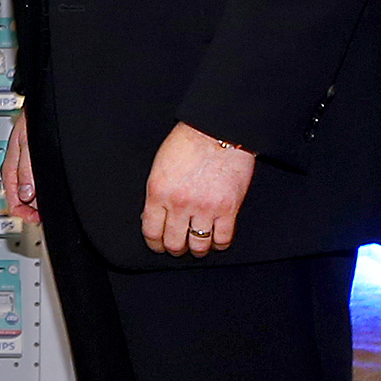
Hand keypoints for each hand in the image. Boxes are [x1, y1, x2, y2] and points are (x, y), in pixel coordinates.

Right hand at [2, 110, 39, 224]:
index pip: (12, 202)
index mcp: (10, 170)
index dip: (25, 214)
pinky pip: (36, 184)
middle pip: (21, 201)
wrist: (39, 108)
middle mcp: (16, 171)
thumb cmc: (32, 119)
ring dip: (38, 201)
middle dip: (33, 209)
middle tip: (45, 212)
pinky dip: (43, 191)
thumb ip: (27, 170)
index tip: (37, 218)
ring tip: (49, 202)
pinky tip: (50, 190)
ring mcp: (24, 169)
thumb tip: (26, 195)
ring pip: (29, 194)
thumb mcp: (29, 145)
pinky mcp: (33, 166)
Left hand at [141, 124, 256, 257]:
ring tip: (197, 245)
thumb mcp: (160, 167)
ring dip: (197, 249)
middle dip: (175, 249)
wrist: (217, 130)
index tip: (158, 245)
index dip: (155, 244)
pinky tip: (216, 240)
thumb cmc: (187, 143)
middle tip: (179, 246)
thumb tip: (152, 218)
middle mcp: (180, 204)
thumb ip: (156, 194)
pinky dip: (218, 244)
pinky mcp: (228, 209)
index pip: (152, 232)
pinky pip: (222, 240)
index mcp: (159, 192)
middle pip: (174, 243)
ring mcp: (205, 208)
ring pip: (198, 246)